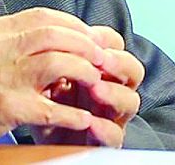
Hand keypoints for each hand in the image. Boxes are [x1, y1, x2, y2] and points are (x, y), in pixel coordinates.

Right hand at [0, 7, 110, 141]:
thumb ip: (14, 39)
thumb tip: (55, 37)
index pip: (45, 16)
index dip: (75, 26)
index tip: (91, 37)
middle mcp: (0, 49)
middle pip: (56, 34)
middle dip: (87, 44)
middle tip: (103, 58)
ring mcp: (3, 78)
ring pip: (58, 62)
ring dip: (85, 71)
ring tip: (96, 82)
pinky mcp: (6, 108)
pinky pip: (50, 108)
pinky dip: (73, 112)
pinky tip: (83, 117)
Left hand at [31, 26, 143, 146]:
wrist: (42, 137)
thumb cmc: (47, 101)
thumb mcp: (48, 74)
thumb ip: (56, 57)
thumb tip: (52, 34)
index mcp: (99, 68)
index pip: (115, 46)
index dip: (107, 40)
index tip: (91, 36)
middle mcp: (111, 88)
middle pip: (132, 70)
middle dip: (119, 63)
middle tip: (101, 60)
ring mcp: (112, 114)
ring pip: (130, 101)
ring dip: (114, 93)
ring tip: (95, 90)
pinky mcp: (105, 140)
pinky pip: (116, 135)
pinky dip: (105, 128)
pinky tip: (90, 123)